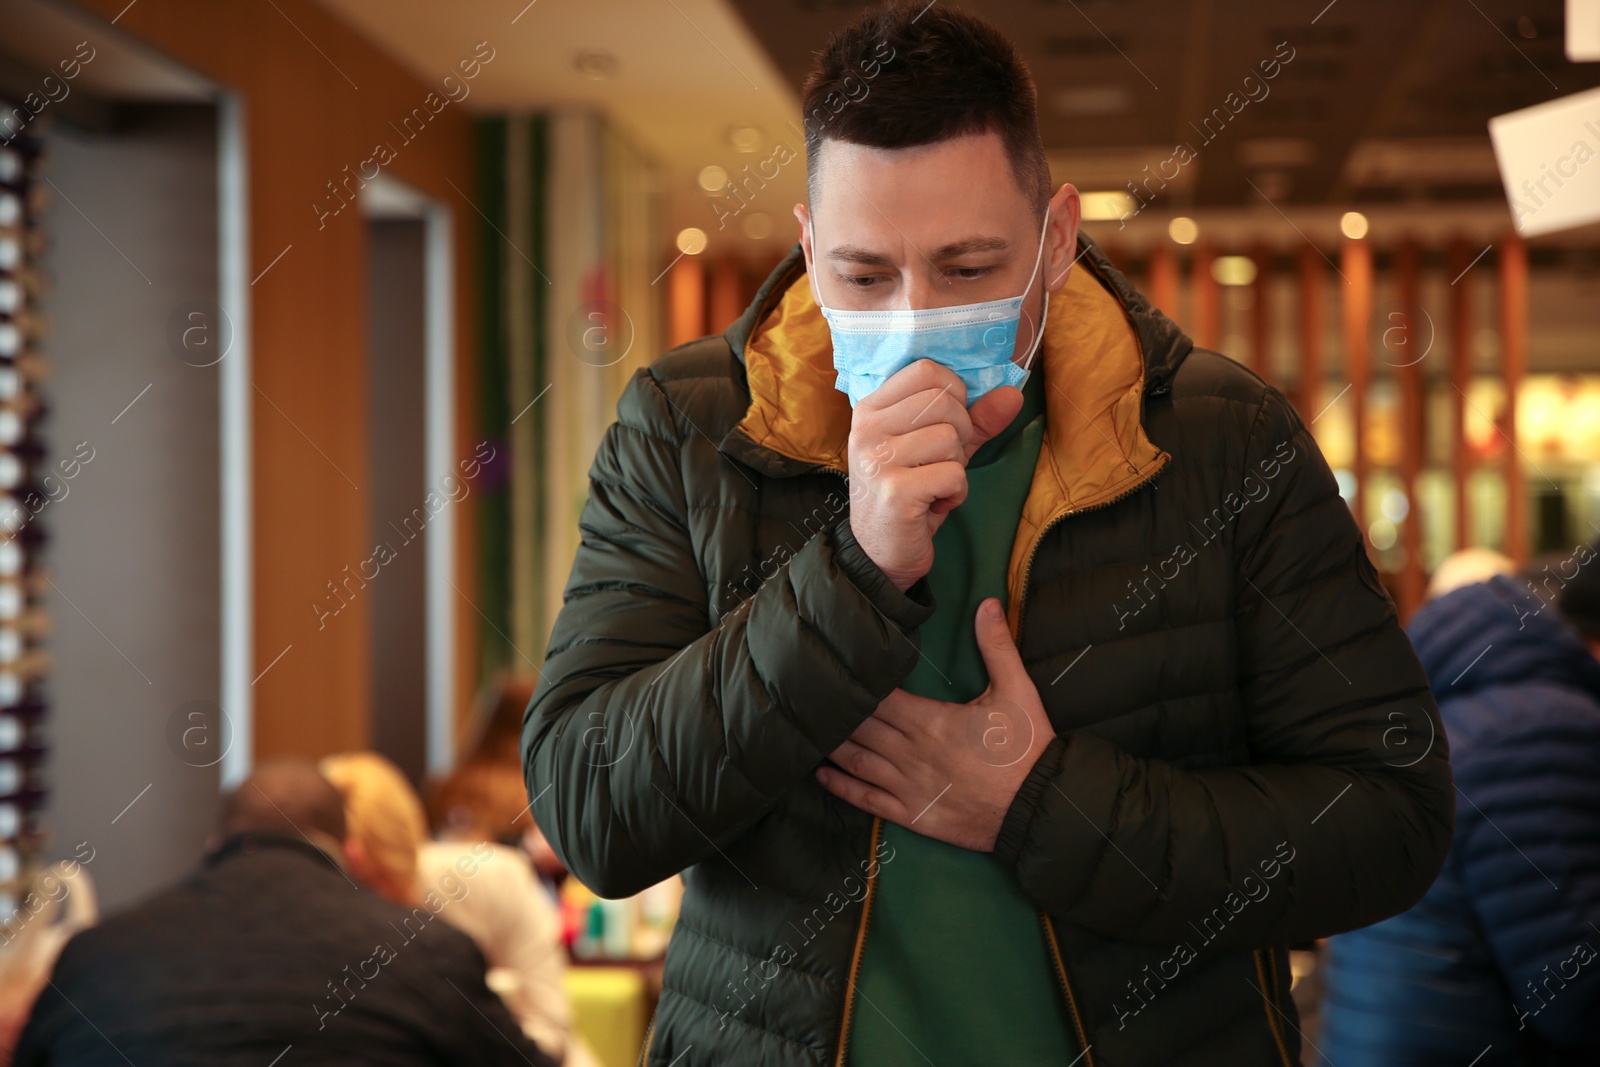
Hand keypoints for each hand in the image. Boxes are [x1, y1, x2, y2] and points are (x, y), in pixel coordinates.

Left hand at [815, 597, 1055, 850]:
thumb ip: (997, 646)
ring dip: (830, 745)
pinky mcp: (913, 814)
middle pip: (860, 727)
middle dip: (836, 711)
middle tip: (808, 696)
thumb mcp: (1017, 691)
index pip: (878, 697)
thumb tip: (989, 603)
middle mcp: (910, 753)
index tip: (835, 668)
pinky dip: (841, 787)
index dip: (855, 683)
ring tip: (807, 730)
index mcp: (929, 721)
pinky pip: (867, 800)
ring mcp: (908, 786)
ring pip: (856, 761)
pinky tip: (821, 775)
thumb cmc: (1025, 749)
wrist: (1039, 808)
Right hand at [847, 360, 1021, 591]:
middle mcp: (868, 428)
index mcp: (871, 408)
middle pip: (945, 402)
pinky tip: (936, 504)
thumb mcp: (939, 449)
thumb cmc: (910, 493)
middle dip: (961, 434)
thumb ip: (974, 420)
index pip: (926, 370)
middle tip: (941, 462)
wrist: (880, 552)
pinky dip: (956, 492)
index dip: (954, 393)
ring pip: (951, 438)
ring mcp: (877, 459)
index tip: (947, 423)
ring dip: (957, 467)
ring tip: (935, 485)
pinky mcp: (895, 491)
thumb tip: (1012, 394)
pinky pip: (953, 474)